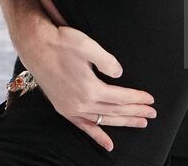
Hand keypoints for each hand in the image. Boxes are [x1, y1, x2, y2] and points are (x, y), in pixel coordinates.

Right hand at [22, 24, 155, 151]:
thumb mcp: (88, 46)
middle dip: (136, 112)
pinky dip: (97, 136)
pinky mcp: (63, 109)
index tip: (151, 99)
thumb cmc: (61, 43)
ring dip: (123, 122)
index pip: (121, 97)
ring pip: (103, 120)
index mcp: (90, 89)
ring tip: (140, 123)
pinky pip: (84, 127)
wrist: (35, 46)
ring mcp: (71, 108)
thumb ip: (108, 61)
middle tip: (152, 114)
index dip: (137, 98)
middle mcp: (81, 103)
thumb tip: (120, 74)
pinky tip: (109, 145)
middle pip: (115, 111)